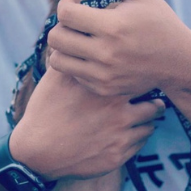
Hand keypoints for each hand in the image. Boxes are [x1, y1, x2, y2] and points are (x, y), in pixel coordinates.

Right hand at [11, 68, 166, 180]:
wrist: (37, 151)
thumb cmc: (45, 111)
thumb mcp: (54, 79)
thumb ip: (72, 58)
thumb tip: (76, 35)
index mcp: (104, 89)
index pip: (138, 76)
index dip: (142, 75)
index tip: (141, 74)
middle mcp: (117, 112)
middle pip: (154, 102)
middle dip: (153, 98)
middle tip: (151, 96)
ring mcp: (120, 135)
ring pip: (150, 123)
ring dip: (147, 118)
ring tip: (143, 115)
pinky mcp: (118, 155)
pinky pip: (141, 143)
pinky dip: (138, 136)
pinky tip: (129, 132)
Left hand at [45, 0, 190, 95]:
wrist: (180, 62)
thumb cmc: (158, 21)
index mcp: (113, 26)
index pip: (65, 14)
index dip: (65, 4)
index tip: (76, 2)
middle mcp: (105, 53)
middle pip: (56, 37)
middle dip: (61, 24)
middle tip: (76, 21)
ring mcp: (103, 75)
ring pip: (57, 59)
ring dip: (63, 45)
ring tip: (79, 37)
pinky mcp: (104, 88)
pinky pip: (72, 74)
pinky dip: (76, 62)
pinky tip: (90, 53)